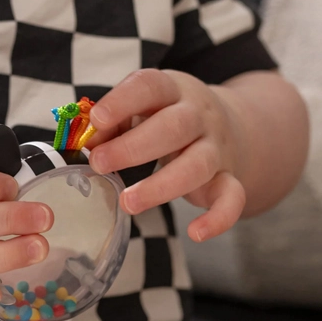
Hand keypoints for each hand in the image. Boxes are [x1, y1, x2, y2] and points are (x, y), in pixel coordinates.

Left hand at [86, 69, 243, 241]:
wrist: (229, 125)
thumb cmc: (165, 117)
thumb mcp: (141, 109)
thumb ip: (112, 122)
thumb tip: (88, 139)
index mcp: (171, 90)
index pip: (149, 86)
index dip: (123, 101)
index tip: (97, 119)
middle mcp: (199, 115)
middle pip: (174, 127)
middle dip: (133, 147)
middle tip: (99, 163)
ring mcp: (216, 147)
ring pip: (198, 165)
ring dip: (161, 186)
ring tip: (127, 203)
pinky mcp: (229, 178)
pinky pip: (232, 198)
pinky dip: (219, 218)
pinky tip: (196, 233)